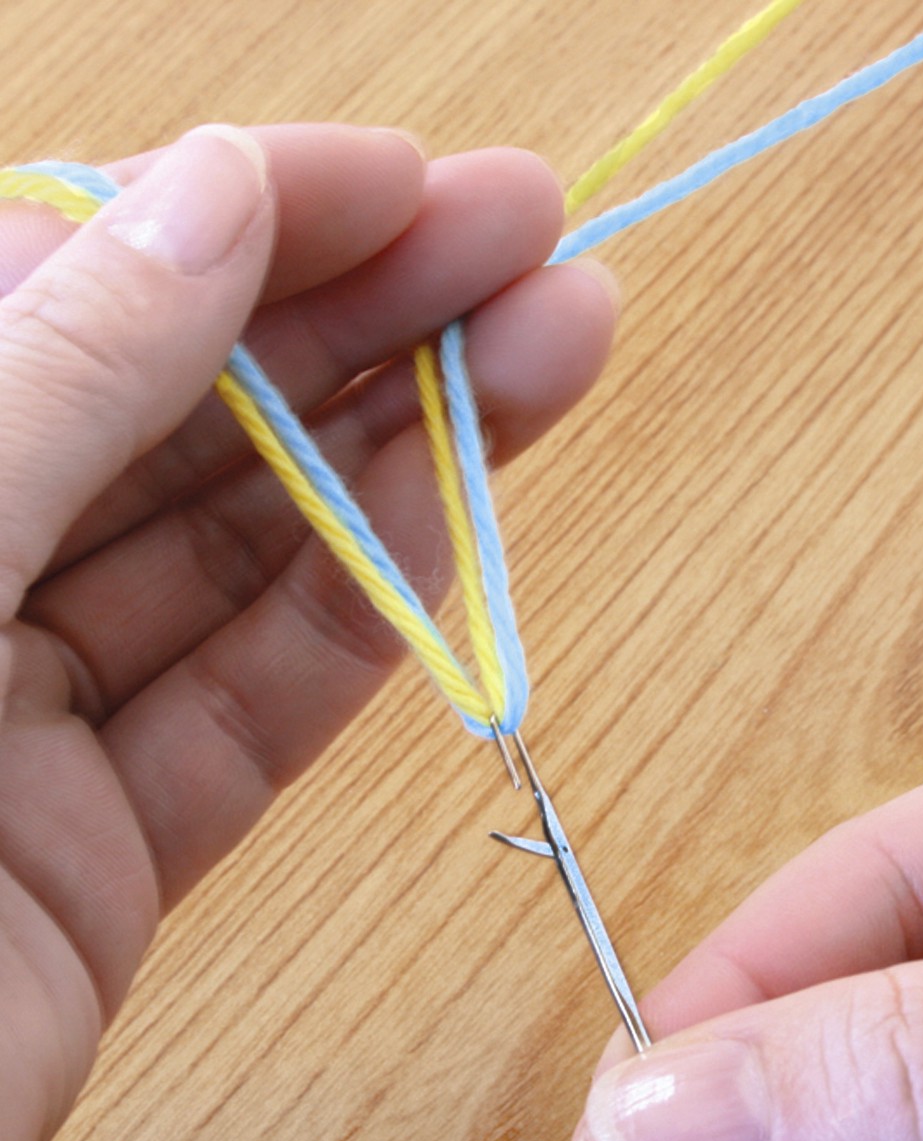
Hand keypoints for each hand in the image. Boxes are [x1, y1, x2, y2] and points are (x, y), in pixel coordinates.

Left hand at [0, 124, 613, 1140]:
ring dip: (403, 456)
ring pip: (237, 560)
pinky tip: (464, 514)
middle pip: (174, 419)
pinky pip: (251, 713)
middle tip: (538, 249)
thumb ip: (54, 395)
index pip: (63, 298)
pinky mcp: (101, 857)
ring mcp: (11, 729)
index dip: (243, 220)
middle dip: (362, 321)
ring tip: (555, 353)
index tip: (414, 186)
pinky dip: (367, 616)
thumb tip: (212, 204)